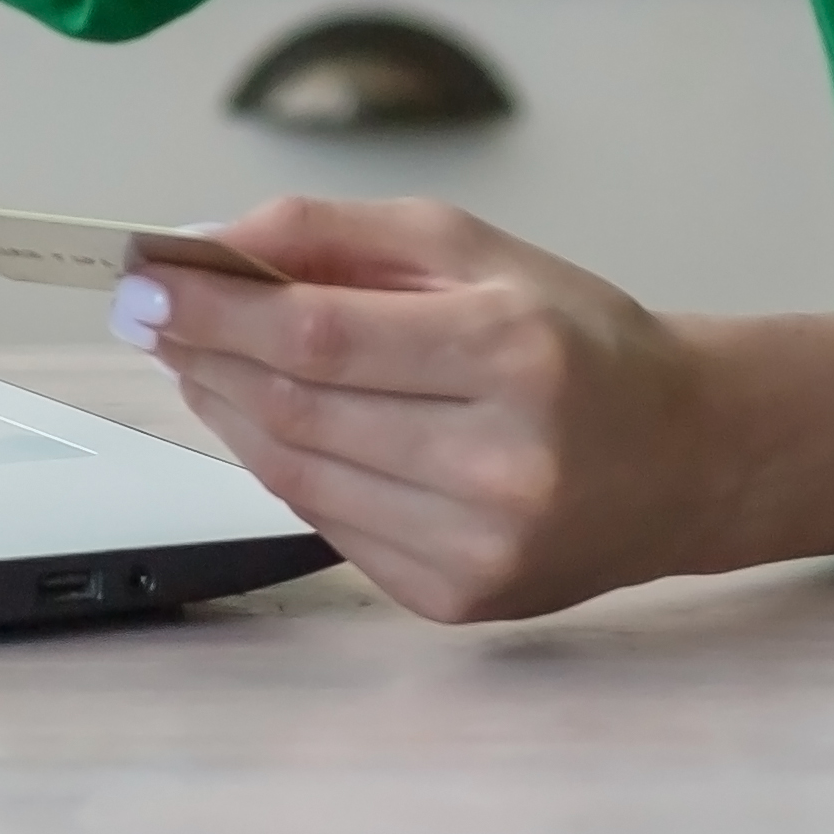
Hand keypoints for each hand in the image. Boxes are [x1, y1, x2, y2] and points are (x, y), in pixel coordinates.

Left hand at [115, 194, 722, 624]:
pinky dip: (286, 470)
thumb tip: (212, 245)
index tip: (146, 281)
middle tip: (156, 315)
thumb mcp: (475, 249)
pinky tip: (278, 425)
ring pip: (298, 475)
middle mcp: (500, 460)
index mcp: (511, 352)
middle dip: (205, 355)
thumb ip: (340, 235)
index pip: (318, 335)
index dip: (214, 310)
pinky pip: (330, 525)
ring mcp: (478, 544)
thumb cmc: (579, 340)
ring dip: (230, 412)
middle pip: (297, 409)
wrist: (687, 457)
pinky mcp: (457, 598)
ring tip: (205, 362)